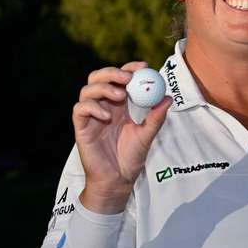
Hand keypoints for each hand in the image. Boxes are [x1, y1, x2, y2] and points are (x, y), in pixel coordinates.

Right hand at [73, 61, 170, 213]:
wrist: (117, 180)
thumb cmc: (131, 158)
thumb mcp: (147, 136)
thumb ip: (156, 117)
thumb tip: (168, 98)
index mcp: (119, 105)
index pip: (120, 78)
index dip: (129, 68)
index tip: (143, 66)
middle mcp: (103, 106)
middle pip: (99, 77)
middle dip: (113, 73)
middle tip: (128, 78)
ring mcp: (91, 116)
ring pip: (87, 89)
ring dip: (104, 88)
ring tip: (120, 98)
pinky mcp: (81, 127)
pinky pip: (80, 109)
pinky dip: (92, 107)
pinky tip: (106, 116)